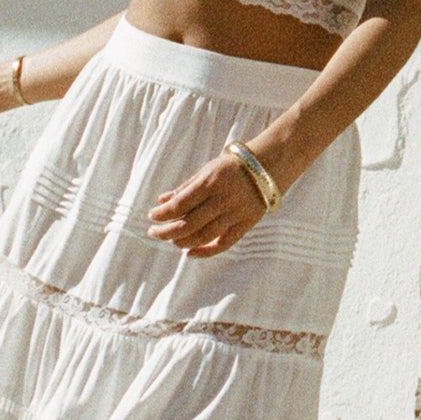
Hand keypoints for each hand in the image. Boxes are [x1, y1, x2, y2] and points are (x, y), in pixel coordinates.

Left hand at [147, 149, 267, 255]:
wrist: (269, 166)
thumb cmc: (233, 166)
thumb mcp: (207, 170)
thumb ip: (185, 187)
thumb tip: (162, 201)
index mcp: (210, 183)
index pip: (180, 204)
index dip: (162, 214)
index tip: (151, 216)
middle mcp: (222, 200)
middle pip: (188, 224)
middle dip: (166, 231)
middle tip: (154, 233)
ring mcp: (235, 214)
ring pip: (203, 236)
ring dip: (182, 242)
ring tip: (171, 240)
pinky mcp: (245, 225)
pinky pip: (223, 244)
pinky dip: (205, 252)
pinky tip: (190, 253)